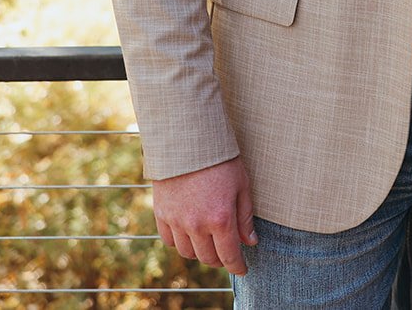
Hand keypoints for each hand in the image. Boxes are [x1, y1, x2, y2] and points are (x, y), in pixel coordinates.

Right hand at [152, 156, 257, 274]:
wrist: (187, 141)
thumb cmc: (220, 160)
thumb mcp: (242, 185)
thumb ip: (245, 217)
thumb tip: (250, 242)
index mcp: (221, 219)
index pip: (229, 256)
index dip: (237, 266)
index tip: (243, 269)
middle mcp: (197, 225)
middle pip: (208, 258)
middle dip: (221, 259)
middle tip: (228, 253)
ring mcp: (176, 221)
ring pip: (188, 253)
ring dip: (200, 252)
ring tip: (209, 243)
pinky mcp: (161, 214)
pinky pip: (170, 241)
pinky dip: (180, 242)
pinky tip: (190, 234)